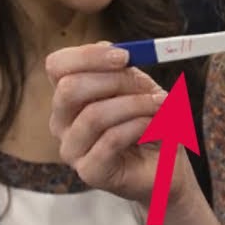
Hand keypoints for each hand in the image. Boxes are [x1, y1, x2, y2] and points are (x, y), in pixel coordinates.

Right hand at [47, 43, 193, 204]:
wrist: (167, 165)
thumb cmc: (150, 122)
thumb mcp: (139, 87)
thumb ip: (122, 69)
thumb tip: (116, 52)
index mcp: (68, 95)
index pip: (57, 66)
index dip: (88, 56)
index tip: (124, 56)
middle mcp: (61, 121)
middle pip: (69, 89)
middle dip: (114, 81)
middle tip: (145, 84)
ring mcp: (72, 149)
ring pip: (94, 115)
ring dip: (135, 105)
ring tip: (159, 106)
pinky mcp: (89, 171)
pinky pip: (111, 140)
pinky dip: (139, 126)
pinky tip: (154, 127)